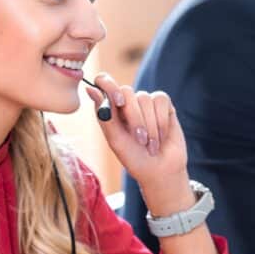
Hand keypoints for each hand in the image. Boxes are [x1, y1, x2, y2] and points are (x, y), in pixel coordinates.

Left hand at [86, 72, 192, 214]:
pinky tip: (162, 136)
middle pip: (126, 92)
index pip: (104, 82)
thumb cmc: (135, 159)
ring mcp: (146, 103)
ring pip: (145, 98)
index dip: (109, 85)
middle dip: (134, 118)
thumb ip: (105, 116)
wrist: (160, 171)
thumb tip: (90, 88)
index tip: (117, 101)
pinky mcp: (164, 105)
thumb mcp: (116, 141)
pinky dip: (161, 120)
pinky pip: (161, 99)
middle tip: (140, 139)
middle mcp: (128, 103)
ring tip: (151, 144)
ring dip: (149, 125)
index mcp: (111, 109)